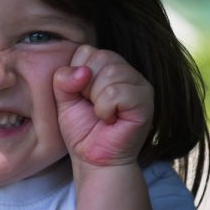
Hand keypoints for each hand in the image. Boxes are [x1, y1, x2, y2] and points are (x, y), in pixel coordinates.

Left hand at [53, 45, 153, 167]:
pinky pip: (116, 92)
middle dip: (86, 87)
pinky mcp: (145, 101)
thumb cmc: (81, 129)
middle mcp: (127, 71)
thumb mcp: (64, 100)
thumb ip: (64, 78)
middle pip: (100, 57)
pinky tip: (110, 120)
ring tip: (101, 114)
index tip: (80, 97)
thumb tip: (82, 71)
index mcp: (108, 66)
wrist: (93, 159)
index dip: (75, 75)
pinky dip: (105, 109)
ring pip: (110, 73)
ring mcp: (139, 84)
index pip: (86, 51)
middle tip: (92, 107)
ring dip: (96, 99)